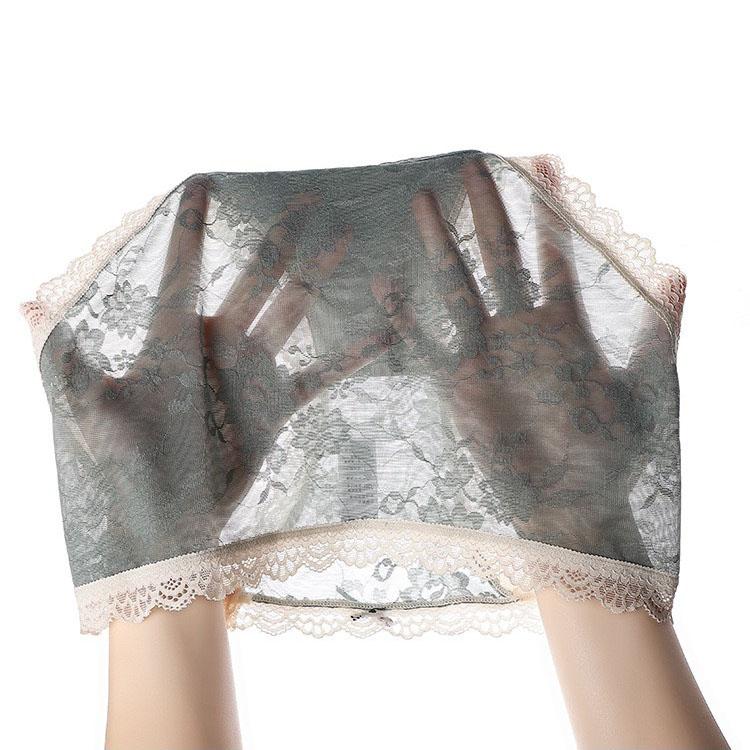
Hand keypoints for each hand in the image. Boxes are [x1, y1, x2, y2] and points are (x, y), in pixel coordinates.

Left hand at [45, 177, 414, 556]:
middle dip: (279, 237)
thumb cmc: (123, 469)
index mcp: (174, 338)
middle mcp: (219, 344)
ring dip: (319, 276)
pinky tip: (380, 336)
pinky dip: (352, 356)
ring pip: (292, 310)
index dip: (193, 226)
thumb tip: (28, 305)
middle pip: (254, 277)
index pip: (184, 269)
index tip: (203, 182)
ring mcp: (252, 371)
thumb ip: (66, 365)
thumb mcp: (90, 416)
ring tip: (346, 240)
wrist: (167, 522)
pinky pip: (321, 374)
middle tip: (304, 199)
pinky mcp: (277, 404)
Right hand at [411, 158, 660, 565]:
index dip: (551, 213)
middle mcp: (523, 331)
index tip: (545, 164)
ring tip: (424, 201)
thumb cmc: (614, 453)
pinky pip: (428, 342)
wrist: (572, 504)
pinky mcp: (460, 383)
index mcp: (567, 327)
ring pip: (460, 286)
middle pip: (502, 257)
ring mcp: (488, 353)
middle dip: (491, 211)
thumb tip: (679, 270)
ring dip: (442, 245)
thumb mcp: (644, 390)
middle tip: (475, 164)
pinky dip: (405, 316)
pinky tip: (386, 285)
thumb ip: (659, 332)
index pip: (556, 256)